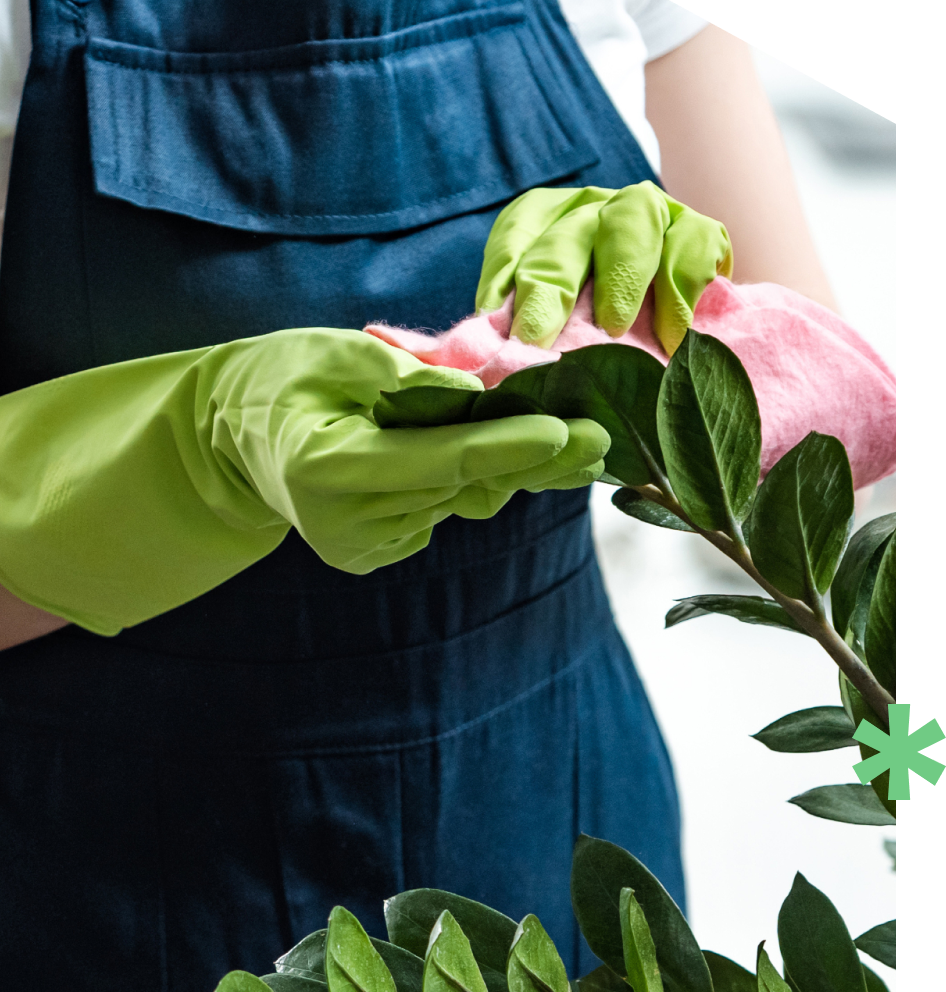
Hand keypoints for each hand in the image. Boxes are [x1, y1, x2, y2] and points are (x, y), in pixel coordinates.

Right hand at [211, 329, 609, 573]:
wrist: (232, 435)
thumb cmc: (278, 379)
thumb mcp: (332, 353)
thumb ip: (405, 379)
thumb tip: (481, 397)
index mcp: (324, 468)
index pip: (435, 460)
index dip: (503, 446)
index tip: (566, 432)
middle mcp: (343, 522)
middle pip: (459, 487)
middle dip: (534, 461)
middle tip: (602, 440)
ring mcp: (358, 546)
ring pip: (458, 503)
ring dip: (514, 471)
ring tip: (576, 445)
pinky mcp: (371, 553)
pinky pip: (441, 512)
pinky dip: (475, 482)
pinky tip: (510, 457)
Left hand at [475, 180, 731, 352]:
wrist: (670, 336)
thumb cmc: (591, 335)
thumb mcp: (551, 330)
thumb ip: (520, 337)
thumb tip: (476, 372)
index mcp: (545, 224)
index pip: (517, 235)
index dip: (503, 274)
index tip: (491, 319)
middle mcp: (592, 209)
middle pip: (567, 237)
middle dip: (549, 288)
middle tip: (537, 338)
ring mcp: (647, 213)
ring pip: (631, 221)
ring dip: (620, 276)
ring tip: (613, 328)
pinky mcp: (697, 229)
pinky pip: (693, 240)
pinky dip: (682, 287)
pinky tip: (673, 335)